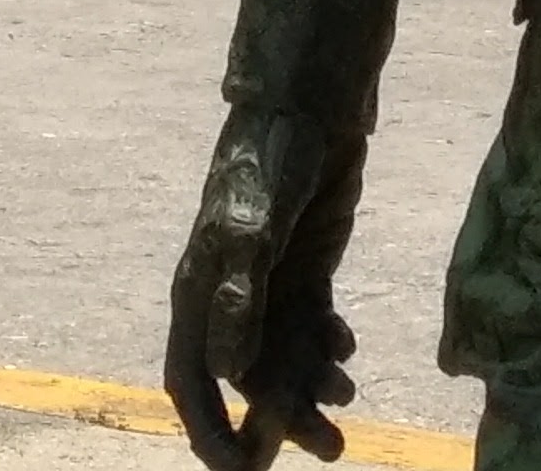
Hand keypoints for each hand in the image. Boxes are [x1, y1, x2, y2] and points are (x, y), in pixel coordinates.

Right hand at [164, 115, 363, 468]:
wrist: (311, 104)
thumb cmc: (271, 156)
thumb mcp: (254, 225)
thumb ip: (241, 296)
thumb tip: (227, 373)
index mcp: (202, 290)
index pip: (192, 378)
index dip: (209, 430)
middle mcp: (231, 296)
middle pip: (250, 380)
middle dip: (284, 421)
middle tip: (331, 447)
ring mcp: (270, 283)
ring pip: (286, 358)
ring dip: (314, 389)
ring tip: (348, 401)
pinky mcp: (306, 268)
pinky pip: (312, 328)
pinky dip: (329, 348)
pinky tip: (347, 348)